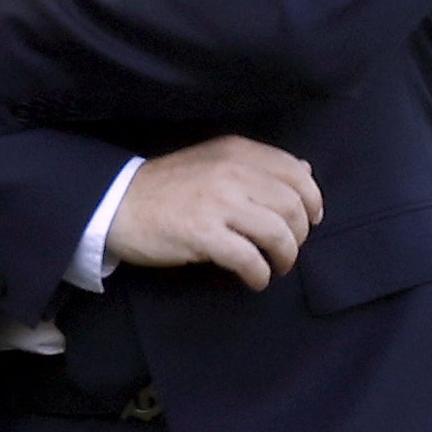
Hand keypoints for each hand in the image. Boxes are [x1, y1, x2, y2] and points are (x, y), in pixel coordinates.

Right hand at [106, 136, 320, 285]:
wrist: (118, 204)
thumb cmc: (170, 187)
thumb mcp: (215, 161)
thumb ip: (259, 165)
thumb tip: (306, 171)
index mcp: (237, 152)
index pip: (296, 172)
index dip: (312, 200)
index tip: (311, 220)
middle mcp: (232, 172)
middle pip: (292, 206)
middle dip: (300, 234)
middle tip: (289, 250)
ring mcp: (217, 203)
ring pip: (277, 233)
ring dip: (285, 257)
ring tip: (276, 267)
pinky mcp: (203, 234)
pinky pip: (249, 258)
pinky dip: (260, 274)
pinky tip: (255, 279)